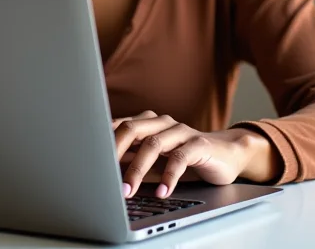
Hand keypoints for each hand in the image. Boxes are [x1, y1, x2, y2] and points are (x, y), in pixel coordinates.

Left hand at [113, 111, 277, 197]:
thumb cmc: (185, 158)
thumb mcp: (155, 160)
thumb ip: (132, 159)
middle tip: (103, 176)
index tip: (89, 161)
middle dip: (115, 152)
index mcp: (148, 122)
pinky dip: (169, 175)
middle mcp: (162, 122)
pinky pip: (181, 157)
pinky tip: (162, 192)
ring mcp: (180, 131)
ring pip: (153, 143)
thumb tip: (101, 170)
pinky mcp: (199, 144)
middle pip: (131, 129)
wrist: (226, 154)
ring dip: (137, 169)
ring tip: (129, 191)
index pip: (119, 126)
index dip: (102, 142)